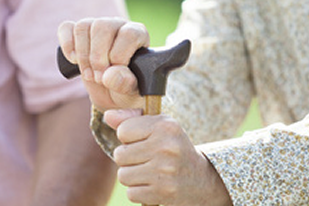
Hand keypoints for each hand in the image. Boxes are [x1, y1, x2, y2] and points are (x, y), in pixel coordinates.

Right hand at [57, 18, 148, 110]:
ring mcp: (97, 25)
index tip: (112, 75)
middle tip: (99, 78)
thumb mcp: (131, 91)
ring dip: (82, 55)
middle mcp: (118, 25)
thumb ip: (126, 83)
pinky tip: (73, 60)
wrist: (111, 93)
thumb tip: (109, 75)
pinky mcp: (78, 32)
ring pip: (83, 26)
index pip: (128, 34)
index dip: (118, 55)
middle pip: (103, 26)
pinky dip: (67, 45)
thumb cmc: (126, 88)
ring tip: (89, 75)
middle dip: (97, 57)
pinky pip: (67, 28)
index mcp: (138, 35)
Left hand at [104, 109, 232, 205]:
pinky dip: (138, 190)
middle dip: (128, 158)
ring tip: (148, 171)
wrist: (201, 179)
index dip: (128, 137)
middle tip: (145, 158)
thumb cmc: (173, 147)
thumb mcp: (158, 126)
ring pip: (123, 175)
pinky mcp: (163, 192)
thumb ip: (131, 119)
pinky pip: (131, 193)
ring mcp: (165, 171)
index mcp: (165, 126)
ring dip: (131, 175)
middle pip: (119, 155)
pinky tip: (152, 184)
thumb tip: (107, 116)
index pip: (123, 131)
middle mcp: (166, 147)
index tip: (142, 140)